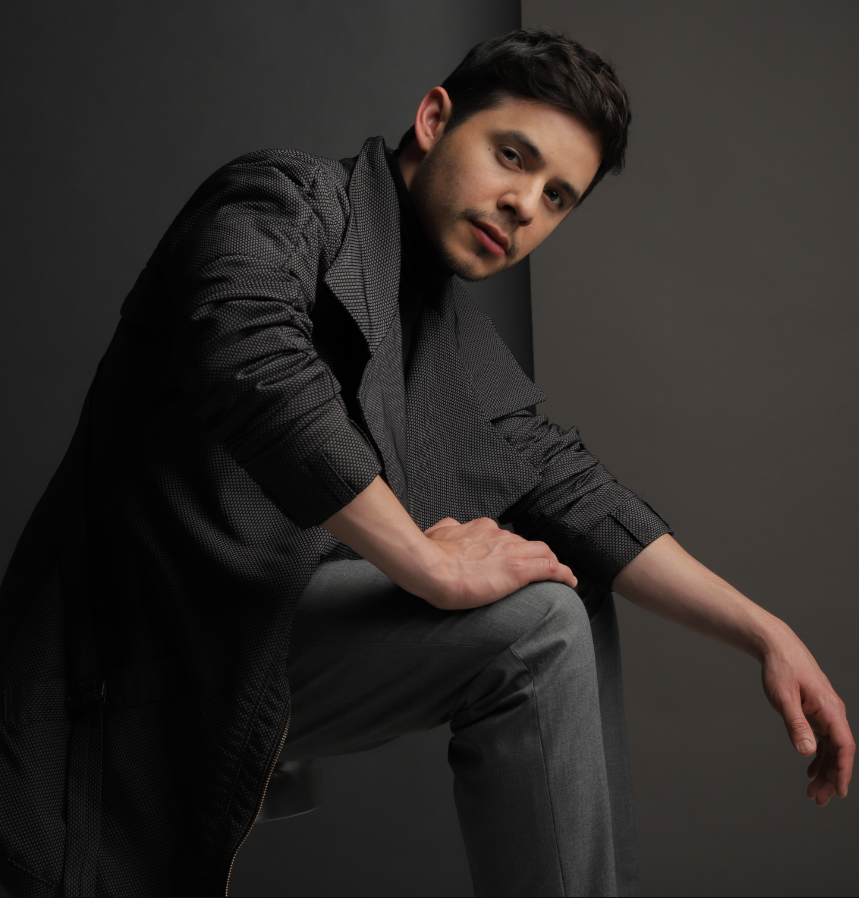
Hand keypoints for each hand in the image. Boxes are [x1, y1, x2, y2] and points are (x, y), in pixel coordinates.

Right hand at [322, 477, 576, 611]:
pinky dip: (564, 574)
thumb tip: (448, 526)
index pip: (506, 537)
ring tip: (559, 576)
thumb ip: (448, 529)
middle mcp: (500, 536)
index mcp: (482, 528)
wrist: (431, 567)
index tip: (513, 558)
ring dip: (552, 563)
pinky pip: (551, 569)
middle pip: (528, 544)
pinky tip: (571, 582)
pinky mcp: (519, 570)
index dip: (513, 548)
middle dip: (536, 555)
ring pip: (544, 553)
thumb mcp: (438, 533)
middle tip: (539, 569)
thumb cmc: (430, 554)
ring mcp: (512, 551)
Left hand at [760, 631, 853, 805]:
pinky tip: (810, 769)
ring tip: (813, 791)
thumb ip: (796, 724)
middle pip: (838, 751)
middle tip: (817, 800)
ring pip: (830, 747)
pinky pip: (823, 738)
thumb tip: (807, 752)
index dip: (842, 770)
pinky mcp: (816, 711)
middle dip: (830, 777)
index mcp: (830, 708)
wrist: (777, 646)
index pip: (844, 746)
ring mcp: (825, 712)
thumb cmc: (781, 668)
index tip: (838, 792)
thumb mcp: (783, 698)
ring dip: (824, 769)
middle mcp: (832, 712)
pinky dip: (818, 755)